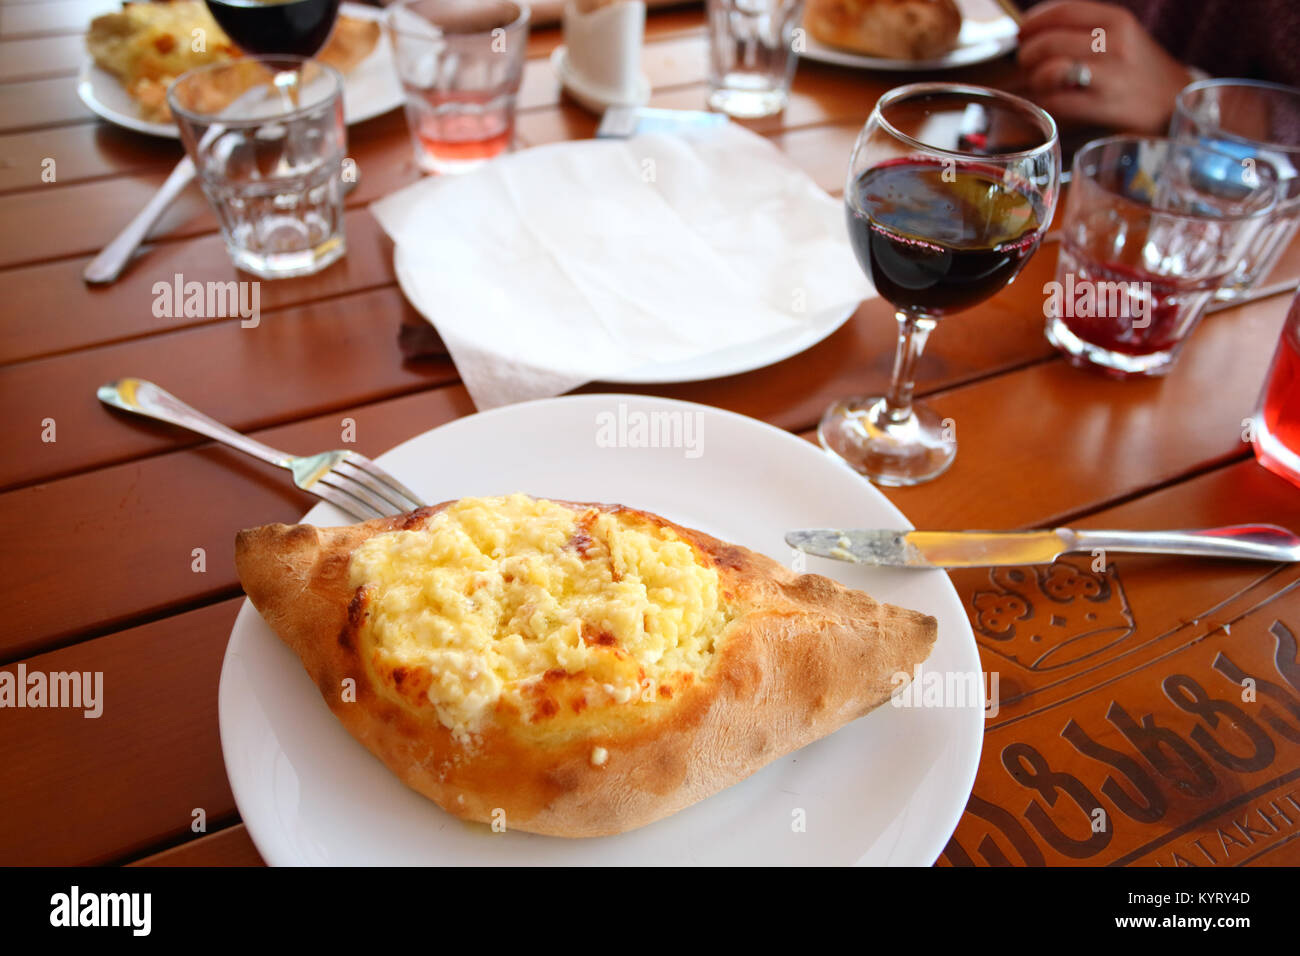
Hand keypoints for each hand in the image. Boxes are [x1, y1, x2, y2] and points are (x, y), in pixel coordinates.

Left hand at [1017, 0, 1195, 132]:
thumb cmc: (1135, 67)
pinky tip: (1053, 99)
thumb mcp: (1120, 33)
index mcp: (1118, 20)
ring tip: (1040, 81)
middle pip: (1049, 43)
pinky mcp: (1103, 106)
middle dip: (1027, 54)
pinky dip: (1046, 101)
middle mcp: (1115, 44)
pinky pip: (1056, 101)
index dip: (1034, 21)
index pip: (1064, 11)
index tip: (1022, 32)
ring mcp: (1110, 76)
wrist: (1171, 101)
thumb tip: (1032, 29)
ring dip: (1034, 78)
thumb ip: (1083, 27)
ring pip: (1049, 72)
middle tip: (1027, 62)